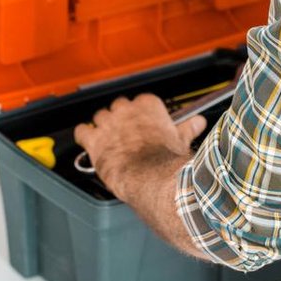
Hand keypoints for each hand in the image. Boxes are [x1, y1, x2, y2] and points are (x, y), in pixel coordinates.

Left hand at [74, 94, 206, 200]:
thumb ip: (187, 128)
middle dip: (120, 117)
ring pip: (100, 116)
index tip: (142, 123)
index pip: (140, 101)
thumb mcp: (181, 141)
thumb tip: (198, 122)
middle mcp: (126, 109)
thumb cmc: (166, 160)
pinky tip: (87, 140)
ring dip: (102, 125)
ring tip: (107, 137)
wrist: (150, 178)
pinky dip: (83, 135)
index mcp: (148, 105)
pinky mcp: (94, 140)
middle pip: (118, 106)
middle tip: (125, 132)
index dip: (139, 114)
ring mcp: (108, 123)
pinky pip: (82, 131)